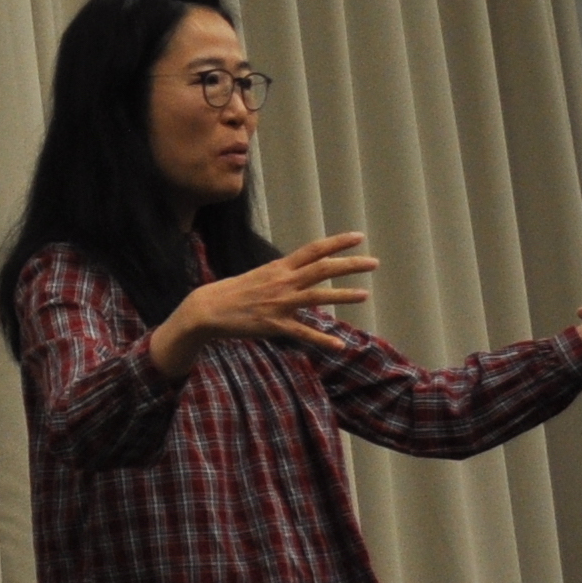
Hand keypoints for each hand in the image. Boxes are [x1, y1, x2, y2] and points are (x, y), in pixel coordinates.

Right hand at [150, 231, 377, 377]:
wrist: (207, 308)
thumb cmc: (233, 292)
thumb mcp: (259, 275)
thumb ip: (283, 274)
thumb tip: (301, 273)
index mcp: (279, 268)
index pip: (313, 250)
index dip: (337, 243)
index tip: (359, 237)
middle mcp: (282, 282)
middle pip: (322, 269)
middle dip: (350, 265)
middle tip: (374, 262)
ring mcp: (280, 303)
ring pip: (318, 297)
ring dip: (343, 296)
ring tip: (365, 295)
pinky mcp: (274, 325)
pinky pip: (303, 332)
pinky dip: (322, 339)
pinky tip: (340, 345)